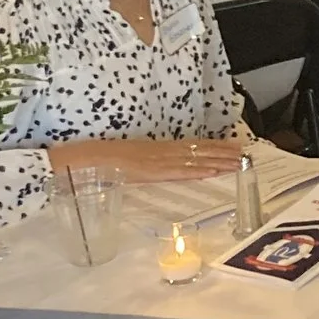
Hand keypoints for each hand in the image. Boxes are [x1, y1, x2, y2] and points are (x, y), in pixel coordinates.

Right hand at [49, 138, 245, 183]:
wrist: (72, 161)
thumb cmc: (90, 163)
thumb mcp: (119, 164)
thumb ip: (136, 167)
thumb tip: (146, 171)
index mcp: (150, 150)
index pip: (187, 147)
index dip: (210, 147)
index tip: (230, 146)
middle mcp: (156, 152)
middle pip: (195, 151)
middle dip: (221, 152)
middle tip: (245, 152)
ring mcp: (153, 160)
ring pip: (193, 159)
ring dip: (218, 160)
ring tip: (239, 161)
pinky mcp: (148, 170)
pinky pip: (178, 170)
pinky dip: (199, 170)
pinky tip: (215, 171)